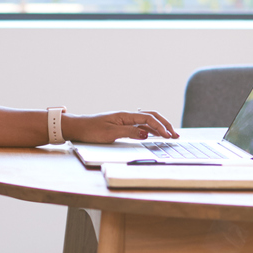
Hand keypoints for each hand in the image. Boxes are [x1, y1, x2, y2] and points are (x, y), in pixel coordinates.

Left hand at [61, 110, 177, 142]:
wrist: (77, 128)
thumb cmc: (91, 130)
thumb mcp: (110, 133)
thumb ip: (129, 132)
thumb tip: (146, 133)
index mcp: (125, 115)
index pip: (149, 119)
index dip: (160, 127)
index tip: (169, 136)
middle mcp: (127, 116)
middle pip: (151, 116)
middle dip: (165, 124)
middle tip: (175, 135)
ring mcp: (124, 120)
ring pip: (147, 121)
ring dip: (159, 127)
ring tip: (170, 135)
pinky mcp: (121, 125)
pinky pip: (140, 125)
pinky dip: (150, 129)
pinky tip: (154, 135)